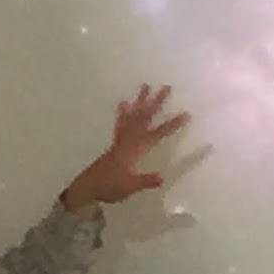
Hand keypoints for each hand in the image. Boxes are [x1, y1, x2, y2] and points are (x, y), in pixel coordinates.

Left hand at [62, 85, 188, 213]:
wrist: (88, 187)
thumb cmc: (110, 187)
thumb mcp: (129, 186)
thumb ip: (145, 181)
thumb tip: (162, 177)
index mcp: (135, 149)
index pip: (157, 133)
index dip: (172, 124)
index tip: (185, 114)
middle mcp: (129, 140)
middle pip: (144, 117)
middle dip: (156, 102)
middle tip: (166, 87)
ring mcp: (121, 140)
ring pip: (132, 116)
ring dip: (139, 101)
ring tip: (145, 86)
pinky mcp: (115, 143)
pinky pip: (120, 123)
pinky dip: (122, 113)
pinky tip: (123, 103)